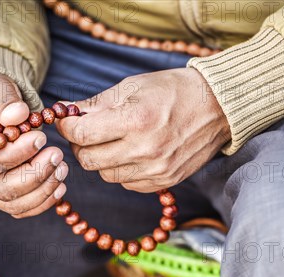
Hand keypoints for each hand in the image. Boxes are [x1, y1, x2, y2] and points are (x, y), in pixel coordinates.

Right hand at [0, 73, 67, 217]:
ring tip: (62, 168)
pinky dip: (42, 202)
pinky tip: (59, 186)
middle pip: (3, 189)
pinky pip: (21, 208)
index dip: (19, 153)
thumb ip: (4, 99)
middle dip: (35, 175)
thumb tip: (18, 115)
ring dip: (43, 190)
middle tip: (57, 154)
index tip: (41, 137)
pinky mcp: (4, 191)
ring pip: (13, 204)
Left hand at [56, 68, 229, 192]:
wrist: (217, 108)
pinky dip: (121, 170)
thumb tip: (66, 113)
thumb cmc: (173, 91)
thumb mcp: (132, 86)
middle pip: (89, 160)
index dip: (67, 126)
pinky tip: (130, 153)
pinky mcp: (164, 181)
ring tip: (110, 141)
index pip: (82, 134)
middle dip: (80, 145)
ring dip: (100, 159)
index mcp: (135, 120)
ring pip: (105, 175)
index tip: (66, 121)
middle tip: (85, 132)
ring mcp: (156, 170)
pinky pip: (127, 183)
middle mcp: (145, 150)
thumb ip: (96, 104)